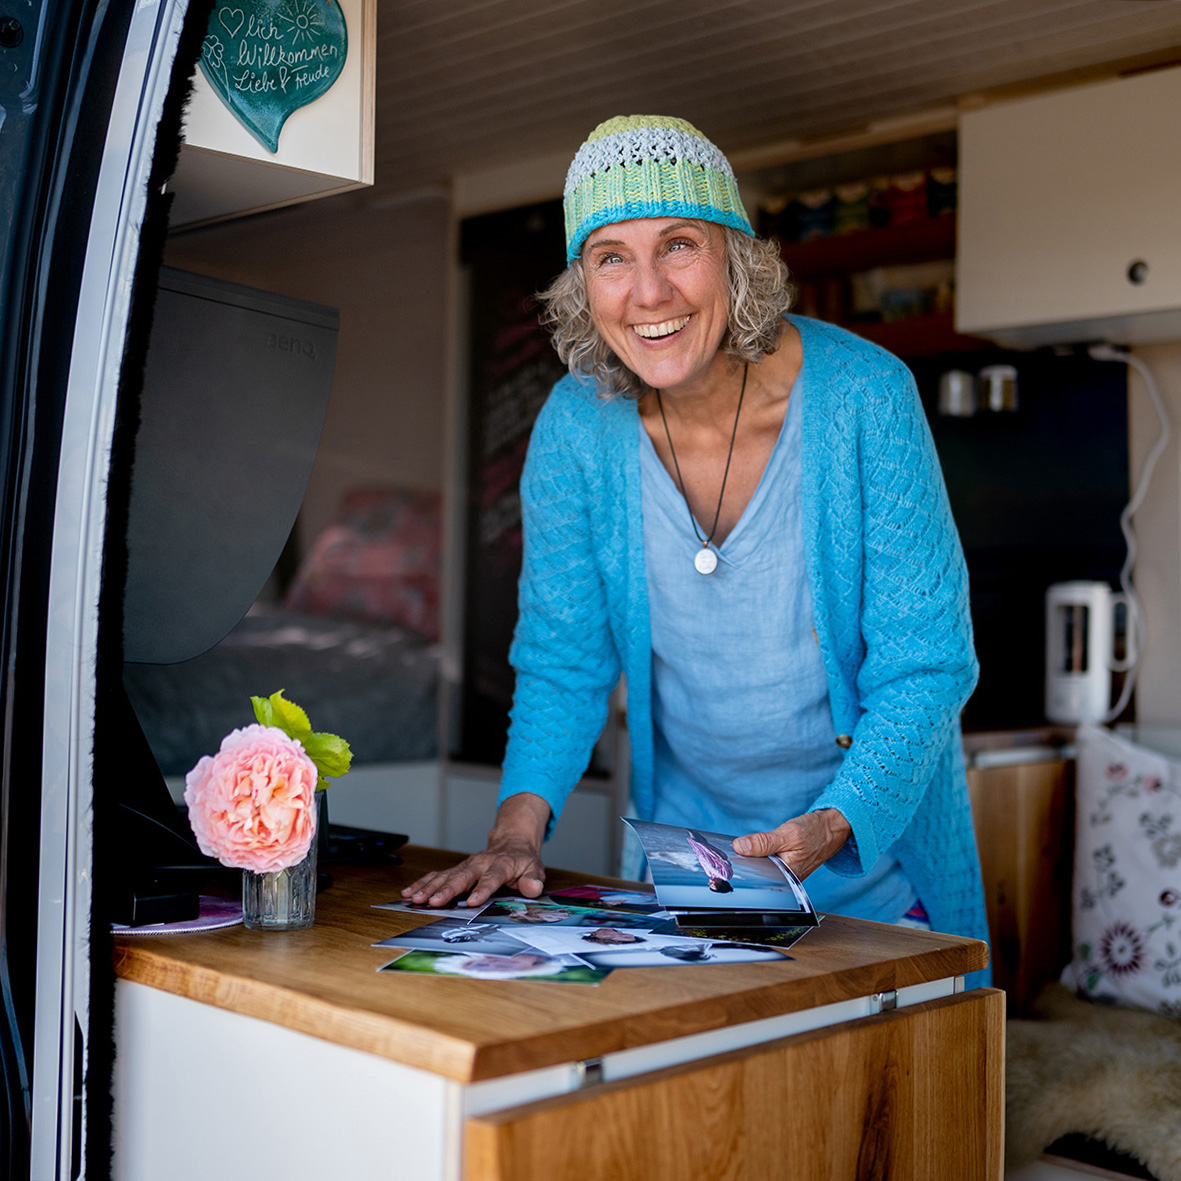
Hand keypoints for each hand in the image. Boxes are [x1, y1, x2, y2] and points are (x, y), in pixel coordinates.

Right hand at [401, 792, 549, 907]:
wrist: (512, 843)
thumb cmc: (522, 860)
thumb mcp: (534, 868)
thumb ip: (533, 880)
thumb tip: (533, 888)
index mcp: (501, 864)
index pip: (492, 877)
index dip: (483, 889)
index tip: (473, 901)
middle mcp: (480, 863)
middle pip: (462, 876)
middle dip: (448, 889)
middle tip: (435, 901)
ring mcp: (466, 866)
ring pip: (446, 875)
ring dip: (430, 887)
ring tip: (416, 898)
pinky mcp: (457, 869)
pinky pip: (437, 875)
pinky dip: (423, 883)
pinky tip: (409, 892)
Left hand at [732, 808, 851, 879]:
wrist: (831, 828)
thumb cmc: (814, 831)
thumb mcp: (787, 833)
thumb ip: (763, 842)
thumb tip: (740, 846)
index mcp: (788, 875)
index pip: (758, 876)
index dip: (740, 868)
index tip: (724, 861)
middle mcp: (787, 879)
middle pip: (759, 874)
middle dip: (743, 865)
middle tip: (728, 857)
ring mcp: (786, 874)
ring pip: (762, 869)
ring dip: (750, 860)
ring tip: (737, 854)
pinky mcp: (785, 867)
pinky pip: (767, 864)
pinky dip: (758, 857)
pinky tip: (750, 852)